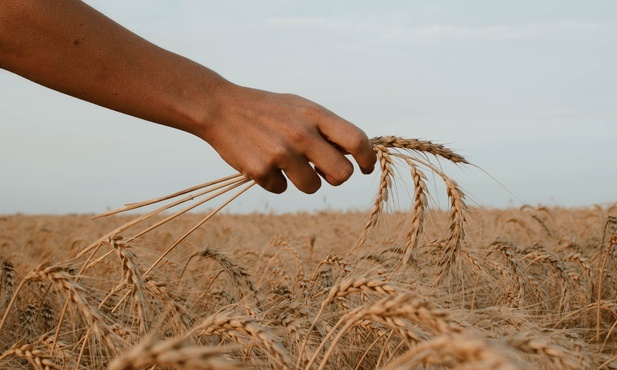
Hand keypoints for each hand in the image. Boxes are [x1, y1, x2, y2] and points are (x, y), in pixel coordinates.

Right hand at [195, 83, 375, 193]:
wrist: (221, 108)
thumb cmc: (266, 109)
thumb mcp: (299, 107)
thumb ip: (325, 128)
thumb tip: (352, 155)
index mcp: (315, 115)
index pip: (356, 140)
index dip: (367, 158)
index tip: (366, 167)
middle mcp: (301, 134)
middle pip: (342, 174)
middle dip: (335, 177)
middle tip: (323, 171)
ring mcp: (281, 154)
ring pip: (312, 187)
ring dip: (304, 181)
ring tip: (287, 164)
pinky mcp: (261, 171)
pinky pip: (281, 189)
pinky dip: (275, 181)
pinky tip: (263, 162)